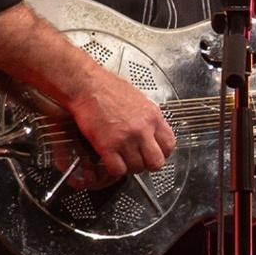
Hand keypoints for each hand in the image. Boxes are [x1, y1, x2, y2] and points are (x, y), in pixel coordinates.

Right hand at [64, 73, 173, 188]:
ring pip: (137, 168)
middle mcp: (143, 129)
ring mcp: (126, 139)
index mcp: (153, 116)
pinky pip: (117, 170)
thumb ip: (148, 118)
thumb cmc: (107, 88)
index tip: (154, 153)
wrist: (86, 85)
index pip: (169, 145)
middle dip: (147, 165)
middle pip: (156, 162)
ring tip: (121, 159)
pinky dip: (114, 169)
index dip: (162, 153)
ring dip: (129, 167)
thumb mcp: (139, 99)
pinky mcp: (108, 146)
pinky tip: (110, 161)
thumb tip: (151, 131)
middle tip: (138, 160)